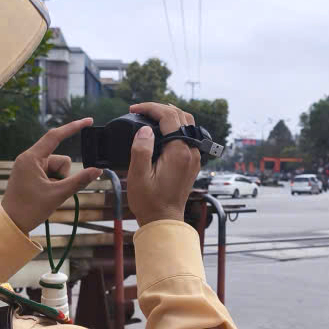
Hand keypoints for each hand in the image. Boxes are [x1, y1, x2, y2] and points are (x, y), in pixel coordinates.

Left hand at [1, 118, 102, 232]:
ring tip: (46, 194)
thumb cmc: (29, 209)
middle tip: (53, 192)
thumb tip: (98, 170)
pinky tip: (44, 194)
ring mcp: (30, 166)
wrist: (11, 223)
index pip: (55, 136)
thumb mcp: (58, 194)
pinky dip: (53, 183)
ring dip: (58, 181)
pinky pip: (51, 173)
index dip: (73, 127)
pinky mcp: (31, 173)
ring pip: (57, 168)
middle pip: (60, 159)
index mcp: (31, 158)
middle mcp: (29, 158)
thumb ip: (79, 181)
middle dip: (63, 175)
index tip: (88, 121)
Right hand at [127, 102, 200, 225]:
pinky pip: (189, 136)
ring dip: (170, 116)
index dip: (150, 108)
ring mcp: (194, 157)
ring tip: (150, 116)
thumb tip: (145, 129)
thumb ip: (141, 149)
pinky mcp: (192, 162)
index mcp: (179, 152)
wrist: (164, 221)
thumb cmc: (149, 202)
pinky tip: (161, 131)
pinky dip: (176, 127)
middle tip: (140, 111)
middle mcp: (191, 152)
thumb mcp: (138, 176)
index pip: (169, 116)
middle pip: (181, 116)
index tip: (133, 109)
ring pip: (188, 124)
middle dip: (160, 109)